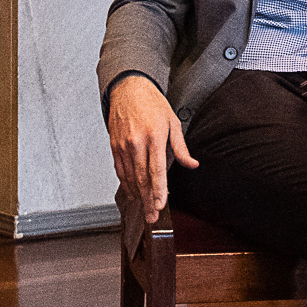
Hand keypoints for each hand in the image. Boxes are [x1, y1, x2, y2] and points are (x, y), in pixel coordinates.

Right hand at [105, 76, 195, 224]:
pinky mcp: (114, 147)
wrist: (128, 89)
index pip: (156, 169)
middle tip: (152, 217)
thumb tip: (192, 164)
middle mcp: (136, 142)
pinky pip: (120, 170)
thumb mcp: (173, 122)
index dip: (158, 189)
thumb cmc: (152, 104)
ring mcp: (123, 146)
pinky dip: (127, 184)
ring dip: (137, 195)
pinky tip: (133, 193)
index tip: (160, 204)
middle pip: (142, 178)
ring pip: (130, 177)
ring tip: (145, 210)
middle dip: (148, 200)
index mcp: (154, 136)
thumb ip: (181, 148)